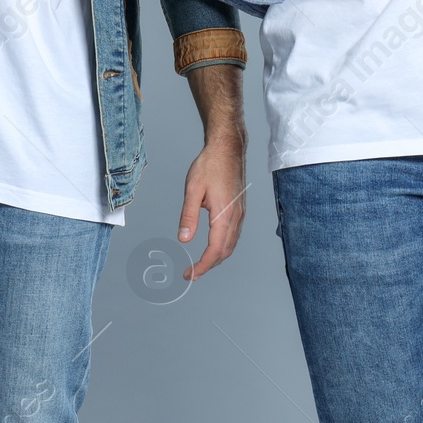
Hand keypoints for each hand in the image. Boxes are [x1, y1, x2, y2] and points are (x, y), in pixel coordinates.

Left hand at [177, 130, 246, 280]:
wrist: (228, 148)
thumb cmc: (210, 165)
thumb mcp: (193, 190)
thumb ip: (188, 217)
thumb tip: (183, 239)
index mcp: (224, 215)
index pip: (214, 250)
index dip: (202, 266)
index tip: (189, 274)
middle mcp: (236, 218)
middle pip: (224, 252)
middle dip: (208, 266)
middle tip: (191, 274)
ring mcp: (240, 214)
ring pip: (231, 245)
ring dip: (216, 258)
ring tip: (200, 265)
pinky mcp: (239, 209)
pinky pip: (233, 236)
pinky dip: (223, 247)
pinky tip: (213, 247)